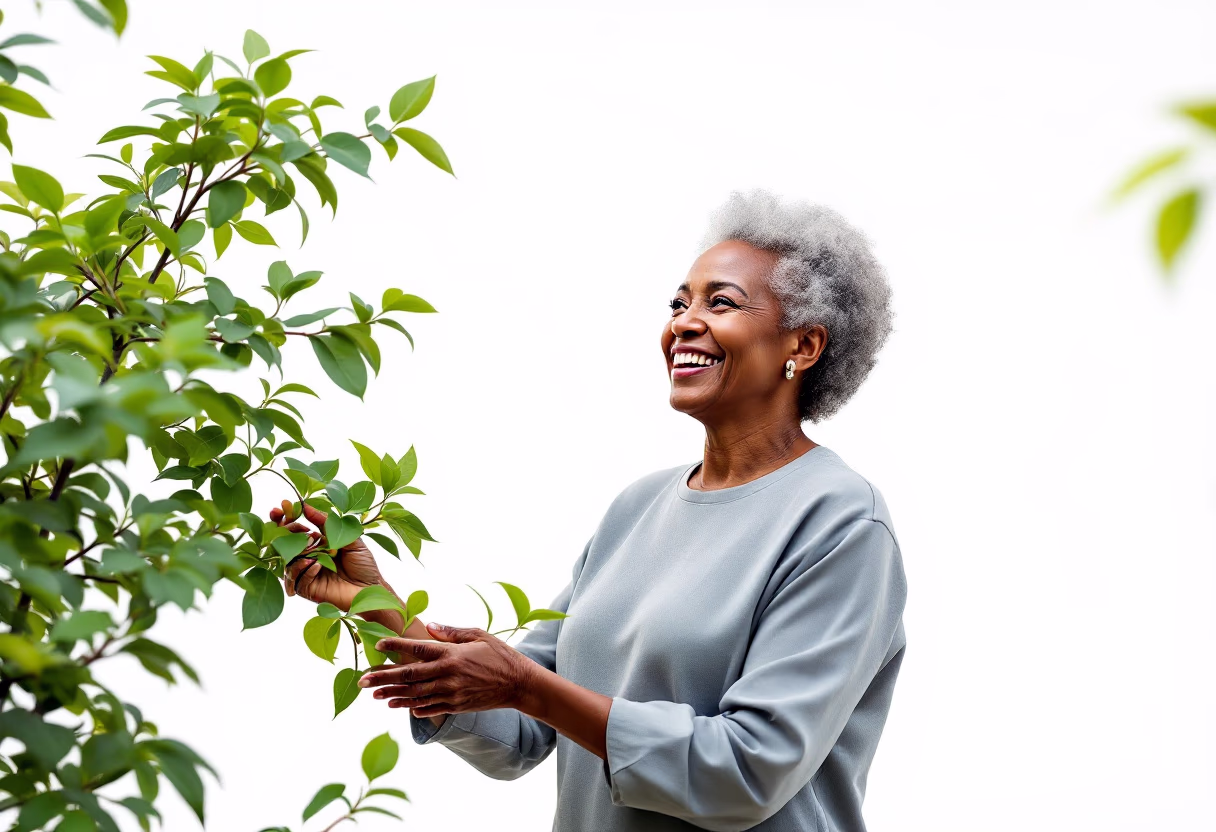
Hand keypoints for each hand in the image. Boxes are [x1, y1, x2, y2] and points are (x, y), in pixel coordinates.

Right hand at [269, 499, 388, 613]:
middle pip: (285, 544)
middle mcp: (308, 558)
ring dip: (297, 552)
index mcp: (316, 544)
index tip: (283, 506)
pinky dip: (304, 570)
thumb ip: (328, 523)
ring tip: (312, 545)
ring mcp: (306, 574)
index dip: (286, 518)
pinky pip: (297, 579)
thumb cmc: (363, 565)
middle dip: (285, 531)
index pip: (295, 530)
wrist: (372, 589)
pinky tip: (317, 565)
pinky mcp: (308, 590)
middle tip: (294, 525)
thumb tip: (306, 506)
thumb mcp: (350, 538)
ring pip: (288, 562)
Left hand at [358, 624, 539, 717]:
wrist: (518, 684)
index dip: (395, 646)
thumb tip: (430, 626)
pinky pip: (429, 708)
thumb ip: (452, 632)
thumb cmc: (500, 655)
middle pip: (408, 676)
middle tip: (363, 680)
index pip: (416, 648)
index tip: (377, 645)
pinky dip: (413, 708)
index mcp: (451, 653)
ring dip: (392, 696)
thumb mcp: (479, 635)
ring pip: (414, 695)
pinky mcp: (456, 706)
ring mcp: (450, 693)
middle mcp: (447, 674)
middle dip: (383, 678)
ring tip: (375, 696)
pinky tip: (399, 706)